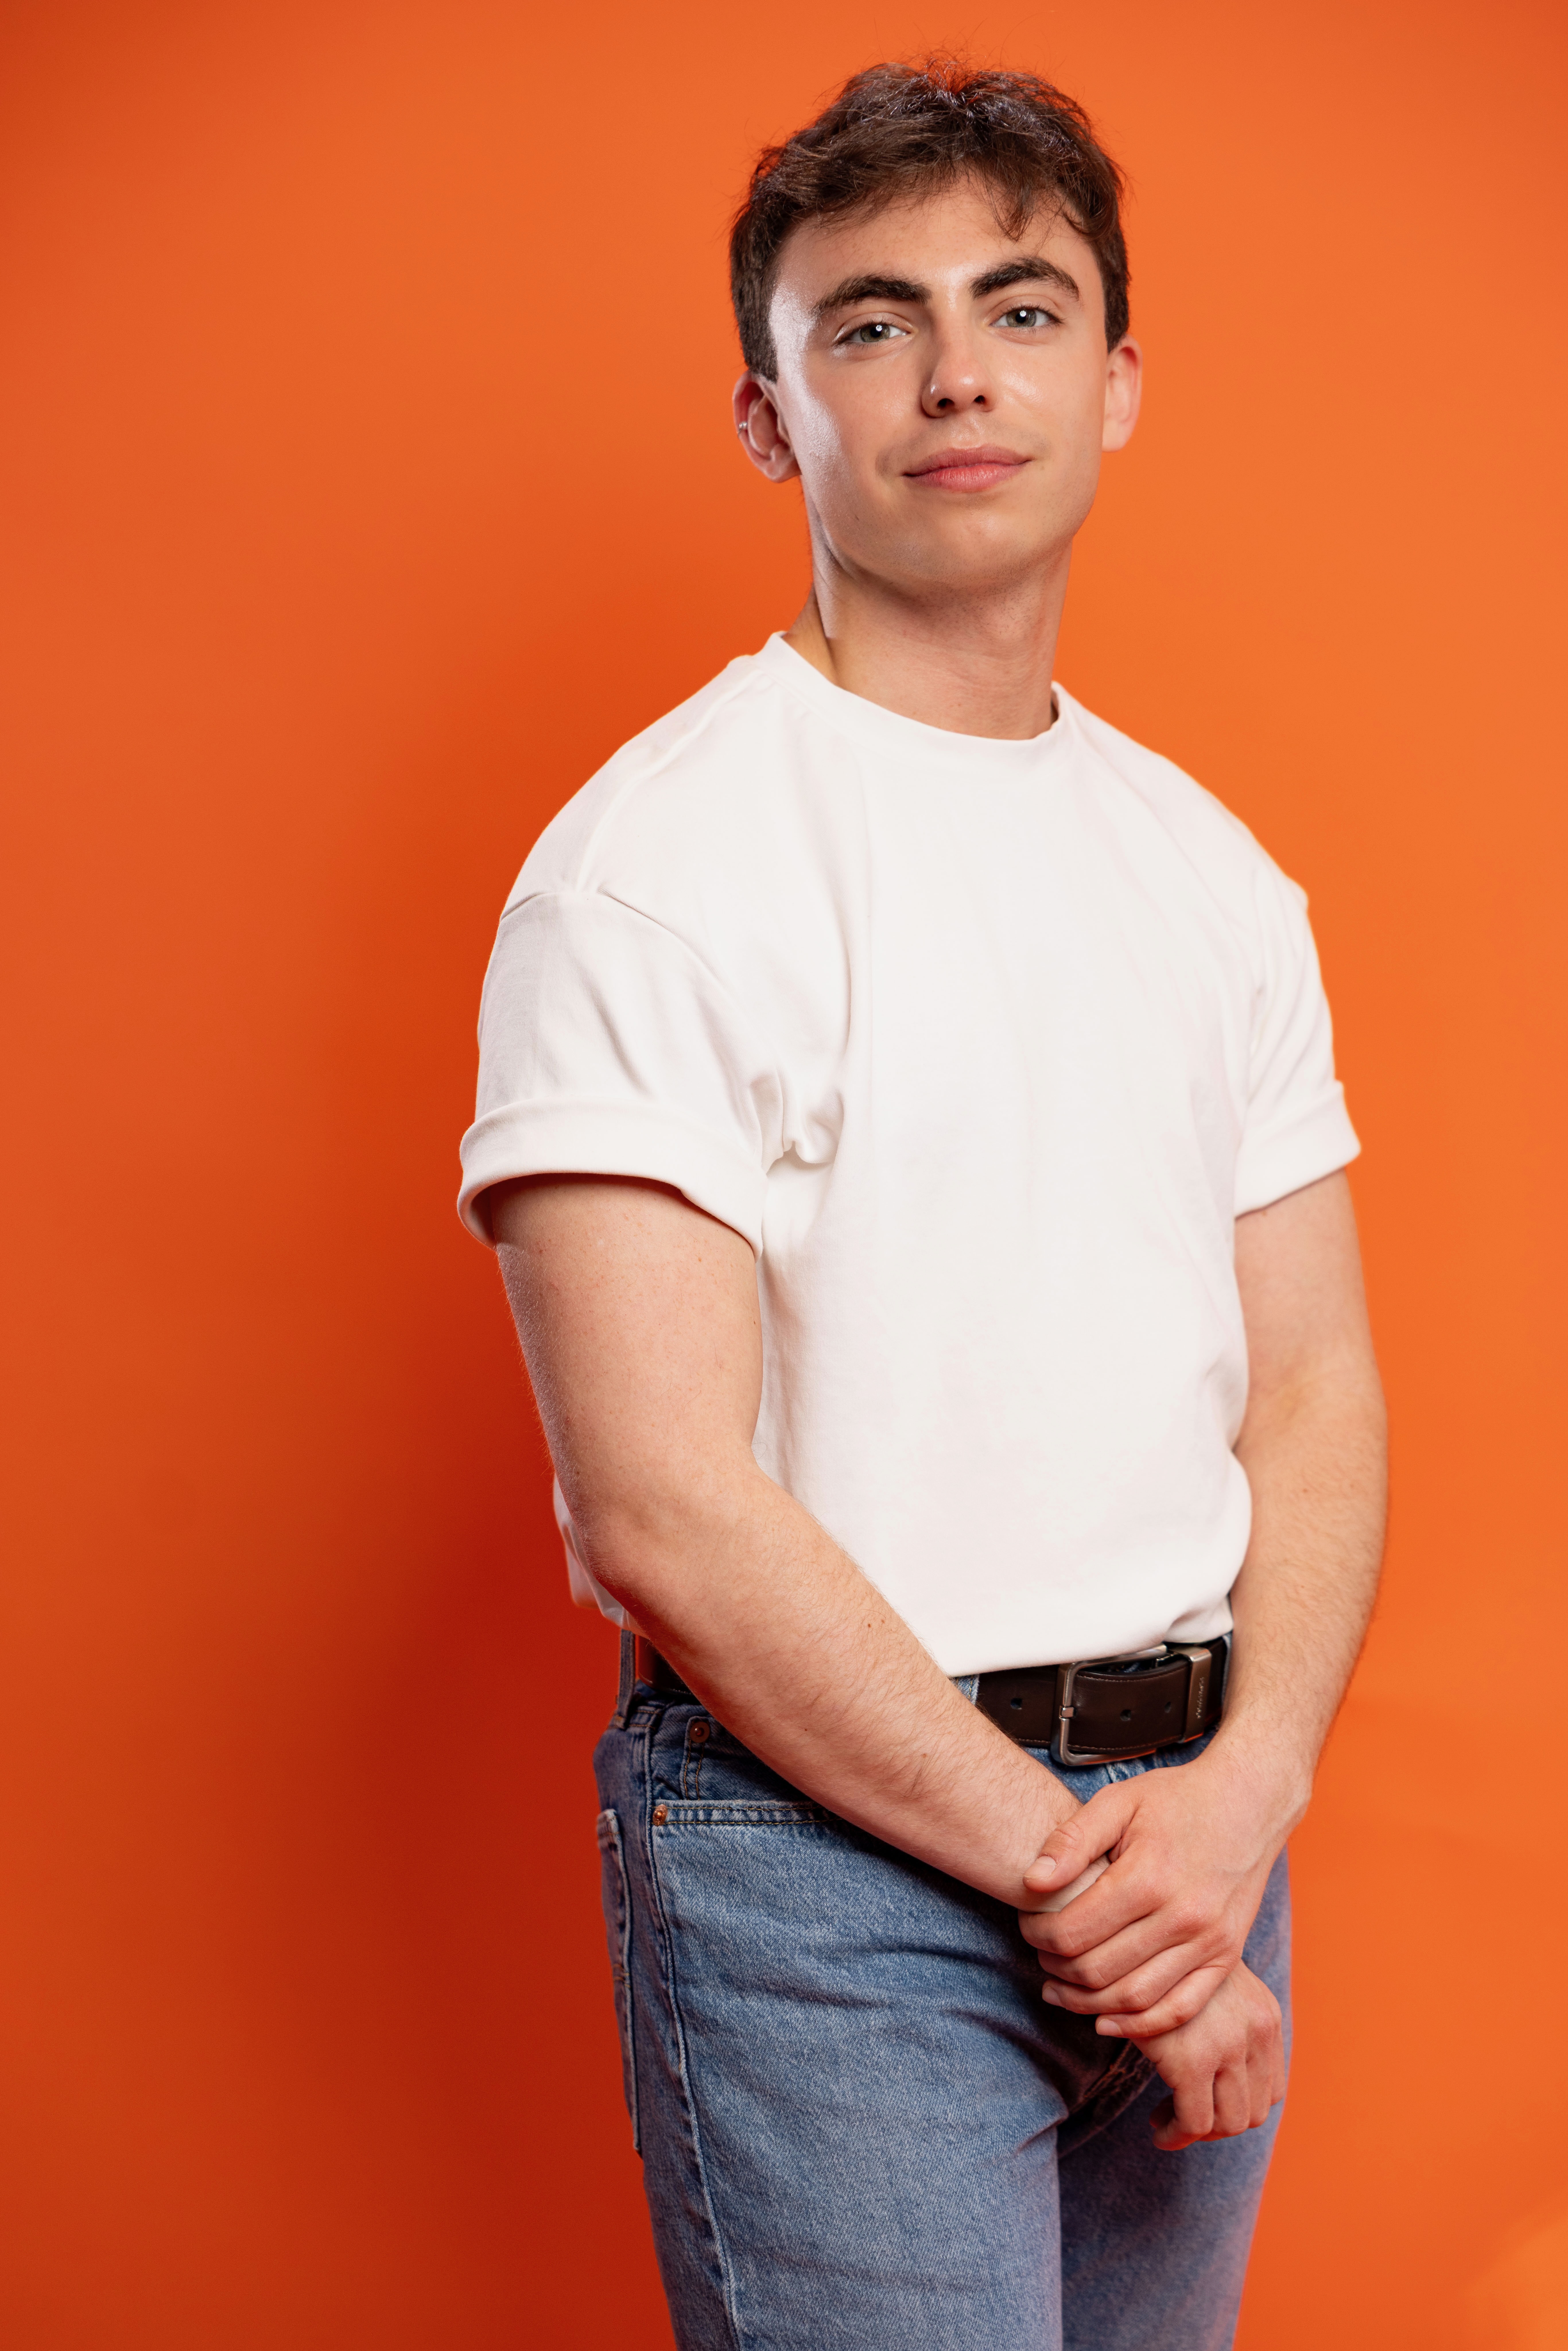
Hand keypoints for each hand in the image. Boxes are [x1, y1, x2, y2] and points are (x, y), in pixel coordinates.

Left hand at [1015, 1740, 1298, 2034]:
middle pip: (1098, 1970)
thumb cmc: (1176, 1800)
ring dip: (1087, 2003)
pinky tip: (1106, 2020)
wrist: (1247, 1803)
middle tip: (1040, 1954)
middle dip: (1056, 1968)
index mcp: (1147, 1877)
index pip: (1073, 1932)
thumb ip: (1071, 1841)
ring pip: (1134, 1998)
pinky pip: (1179, 2010)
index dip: (1037, 1935)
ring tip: (1060, 1989)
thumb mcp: (1118, 1801)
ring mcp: (1208, 1942)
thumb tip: (1031, 1882)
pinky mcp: (1226, 1957)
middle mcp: (1181, 1917)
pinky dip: (1140, 2025)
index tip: (1027, 1925)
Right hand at [1133, 1960, 1284, 2150]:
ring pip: (1228, 2123)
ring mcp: (1227, 2047)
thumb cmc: (1166, 1965)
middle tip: (1183, 2115)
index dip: (1240, 2107)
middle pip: (1254, 2111)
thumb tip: (1226, 2080)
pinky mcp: (1191, 2061)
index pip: (1272, 2090)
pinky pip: (1194, 2122)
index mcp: (1265, 2016)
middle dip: (1219, 2124)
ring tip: (1167, 2120)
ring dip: (1199, 2132)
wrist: (1136, 1936)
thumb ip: (1231, 2026)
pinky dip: (1177, 2136)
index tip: (1207, 2104)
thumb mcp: (1213, 1989)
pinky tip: (1158, 2129)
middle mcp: (1256, 2031)